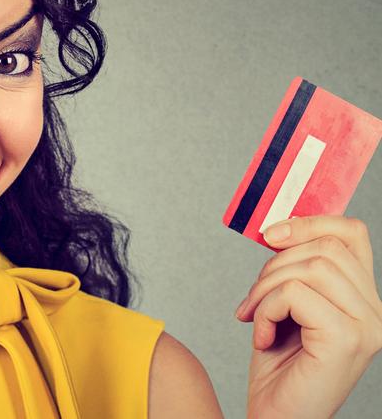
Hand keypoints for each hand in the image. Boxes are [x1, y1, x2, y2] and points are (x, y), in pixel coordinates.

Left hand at [234, 215, 381, 418]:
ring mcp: (367, 326)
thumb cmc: (278, 364)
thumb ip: (294, 270)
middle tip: (252, 300)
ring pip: (310, 267)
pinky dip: (265, 309)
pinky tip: (261, 337)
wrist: (276, 415)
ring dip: (266, 289)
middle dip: (273, 266)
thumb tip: (276, 228)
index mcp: (363, 298)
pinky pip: (294, 294)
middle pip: (324, 247)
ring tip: (255, 318)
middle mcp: (375, 312)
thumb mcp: (286, 305)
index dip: (309, 222)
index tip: (270, 234)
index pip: (351, 233)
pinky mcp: (347, 339)